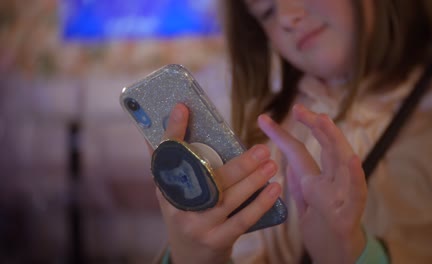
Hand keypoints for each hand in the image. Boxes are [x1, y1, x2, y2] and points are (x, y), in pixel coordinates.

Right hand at [154, 103, 281, 263]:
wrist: (190, 257)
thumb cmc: (184, 214)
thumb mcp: (170, 192)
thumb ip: (167, 162)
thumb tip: (153, 126)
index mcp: (166, 188)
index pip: (167, 157)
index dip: (174, 132)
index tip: (182, 108)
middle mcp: (178, 207)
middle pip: (208, 180)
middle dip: (238, 164)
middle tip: (261, 148)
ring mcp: (198, 226)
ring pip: (228, 199)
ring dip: (253, 180)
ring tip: (271, 163)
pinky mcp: (217, 240)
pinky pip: (242, 220)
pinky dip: (260, 203)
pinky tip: (274, 188)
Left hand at [258, 104, 366, 263]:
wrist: (336, 258)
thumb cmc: (322, 231)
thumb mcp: (305, 205)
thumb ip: (299, 183)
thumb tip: (287, 162)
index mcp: (316, 181)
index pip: (299, 152)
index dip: (282, 134)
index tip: (262, 119)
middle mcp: (331, 184)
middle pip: (325, 149)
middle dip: (314, 127)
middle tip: (299, 108)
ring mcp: (341, 198)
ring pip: (342, 164)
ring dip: (333, 141)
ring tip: (322, 120)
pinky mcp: (349, 216)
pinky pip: (355, 194)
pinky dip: (354, 176)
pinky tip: (351, 158)